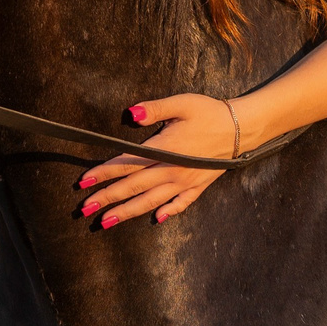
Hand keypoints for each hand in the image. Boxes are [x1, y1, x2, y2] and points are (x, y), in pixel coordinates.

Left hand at [78, 94, 238, 227]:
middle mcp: (171, 171)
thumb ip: (154, 109)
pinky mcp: (199, 186)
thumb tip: (131, 114)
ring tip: (106, 222)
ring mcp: (185, 182)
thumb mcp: (181, 103)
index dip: (103, 173)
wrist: (243, 128)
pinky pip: (181, 204)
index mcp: (163, 150)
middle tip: (84, 210)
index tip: (83, 182)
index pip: (126, 164)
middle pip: (133, 188)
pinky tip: (157, 220)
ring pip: (151, 201)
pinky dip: (169, 212)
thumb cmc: (210, 112)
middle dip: (106, 199)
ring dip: (127, 212)